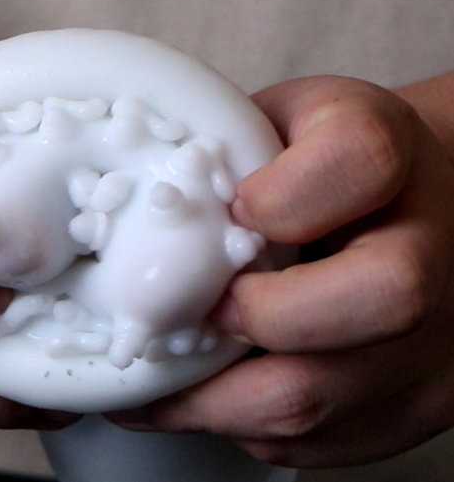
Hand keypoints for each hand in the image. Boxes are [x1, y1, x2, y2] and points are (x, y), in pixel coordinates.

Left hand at [107, 76, 453, 466]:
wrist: (414, 205)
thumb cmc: (325, 167)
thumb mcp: (278, 124)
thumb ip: (228, 150)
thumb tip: (141, 218)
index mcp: (392, 155)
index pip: (359, 161)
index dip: (283, 197)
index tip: (236, 213)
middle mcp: (436, 249)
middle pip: (380, 296)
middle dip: (257, 317)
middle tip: (197, 317)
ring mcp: (437, 339)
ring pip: (328, 395)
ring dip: (219, 399)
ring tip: (159, 386)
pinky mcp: (419, 401)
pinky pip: (323, 441)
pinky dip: (249, 425)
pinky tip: (210, 401)